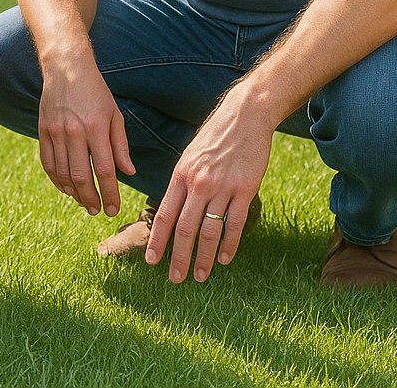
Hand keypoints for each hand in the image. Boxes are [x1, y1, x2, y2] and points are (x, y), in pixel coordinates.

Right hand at [37, 61, 134, 217]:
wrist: (66, 68)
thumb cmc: (95, 91)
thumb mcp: (114, 115)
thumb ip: (120, 145)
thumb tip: (128, 172)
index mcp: (96, 128)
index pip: (105, 171)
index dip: (110, 194)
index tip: (114, 209)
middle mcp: (74, 132)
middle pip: (81, 177)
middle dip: (91, 199)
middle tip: (97, 211)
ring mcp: (56, 132)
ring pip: (63, 174)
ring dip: (74, 193)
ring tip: (84, 202)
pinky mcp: (43, 131)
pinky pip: (48, 163)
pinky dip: (56, 180)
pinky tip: (66, 187)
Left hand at [145, 88, 270, 282]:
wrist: (244, 117)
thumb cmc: (214, 137)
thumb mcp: (190, 156)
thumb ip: (182, 183)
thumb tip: (172, 211)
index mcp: (181, 175)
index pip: (164, 214)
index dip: (157, 240)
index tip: (152, 261)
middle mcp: (198, 183)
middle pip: (185, 228)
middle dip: (179, 257)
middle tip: (175, 279)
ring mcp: (222, 187)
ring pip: (209, 231)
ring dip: (203, 257)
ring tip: (200, 276)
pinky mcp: (245, 189)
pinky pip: (234, 224)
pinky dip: (229, 245)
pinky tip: (224, 259)